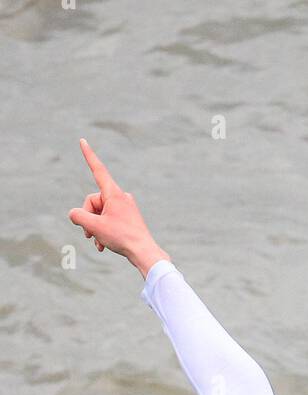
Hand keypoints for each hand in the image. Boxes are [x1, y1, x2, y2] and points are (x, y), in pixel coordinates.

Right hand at [67, 139, 168, 276]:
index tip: (82, 140)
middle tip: (89, 234)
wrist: (145, 253)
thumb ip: (78, 216)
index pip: (97, 170)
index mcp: (114, 193)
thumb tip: (74, 215)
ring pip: (100, 213)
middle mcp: (121, 197)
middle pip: (93, 201)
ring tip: (97, 243)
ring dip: (95, 228)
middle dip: (88, 218)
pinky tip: (103, 245)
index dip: (88, 155)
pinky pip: (110, 220)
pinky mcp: (128, 218)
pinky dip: (104, 231)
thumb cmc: (122, 238)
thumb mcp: (94, 227)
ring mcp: (125, 207)